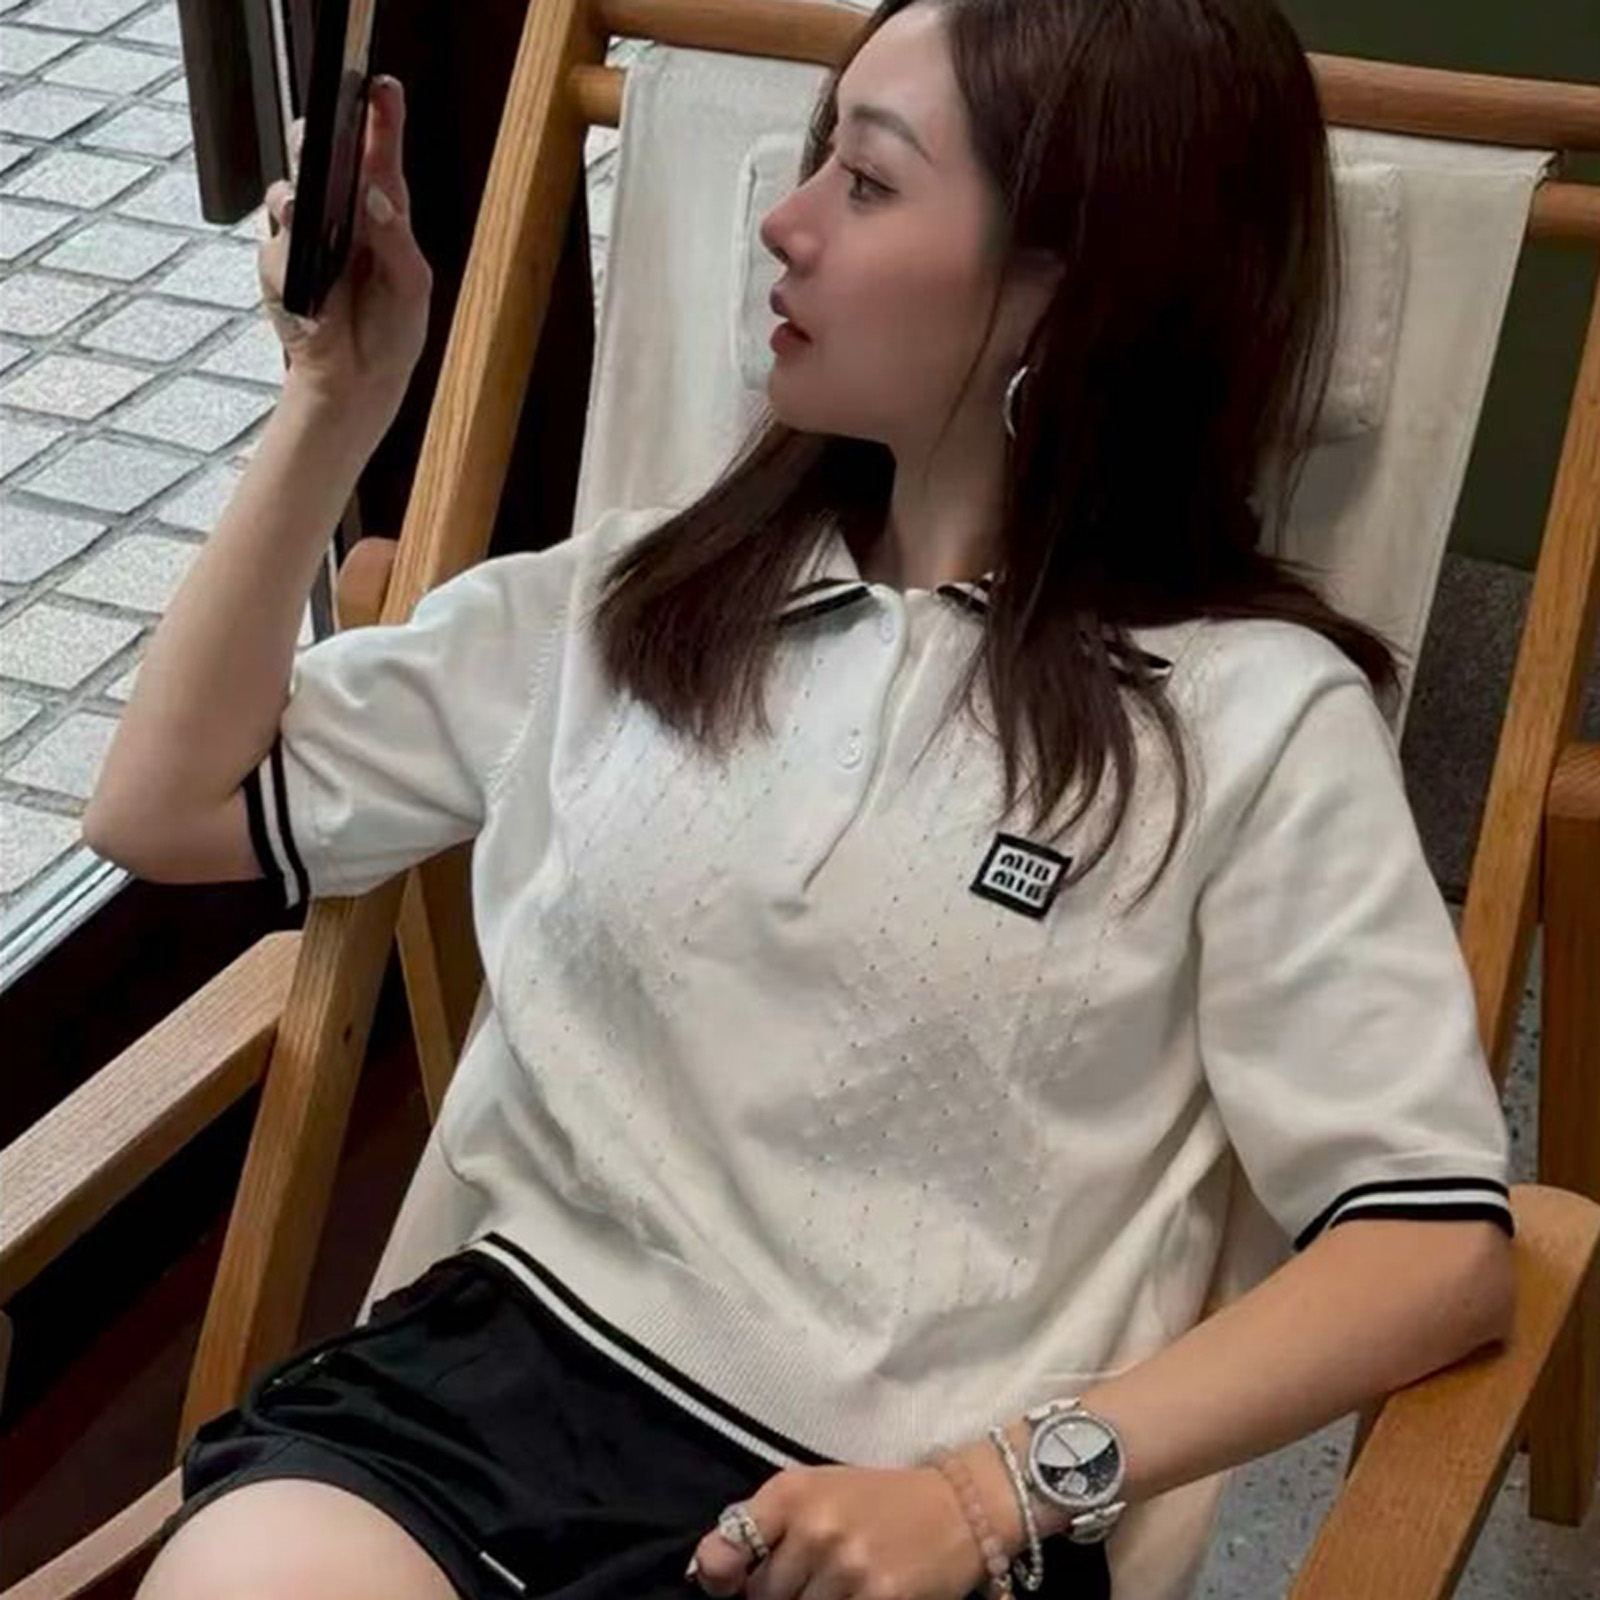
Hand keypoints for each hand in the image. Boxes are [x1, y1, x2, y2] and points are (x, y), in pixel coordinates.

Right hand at [257, 75, 432, 418]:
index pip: (380, 157)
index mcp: (383, 214)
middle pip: (323, 159)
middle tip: (321, 134)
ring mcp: (306, 237)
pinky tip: (307, 284)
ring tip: (302, 206)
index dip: (380, 119)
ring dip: (294, 195)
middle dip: (318, 140)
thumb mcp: (412, 287)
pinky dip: (287, 257)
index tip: (382, 89)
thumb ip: (397, 241)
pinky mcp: (280, 265)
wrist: (356, 380)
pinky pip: (276, 247)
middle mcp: (342, 216)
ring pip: (289, 193)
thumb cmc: (392, 331)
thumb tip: (376, 198)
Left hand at [687, 1463, 989, 1599]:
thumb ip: (766, 1525)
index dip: (721, 1576)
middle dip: (776, 1597)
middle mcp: (815, 1526)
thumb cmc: (877, 1501)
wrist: (958, 1507)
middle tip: (808, 1581)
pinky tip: (857, 1595)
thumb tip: (708, 1573)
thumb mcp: (818, 1491)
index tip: (730, 1584)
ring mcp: (848, 1566)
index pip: (726, 1549)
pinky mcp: (879, 1598)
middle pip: (762, 1596)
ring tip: (836, 1588)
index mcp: (792, 1491)